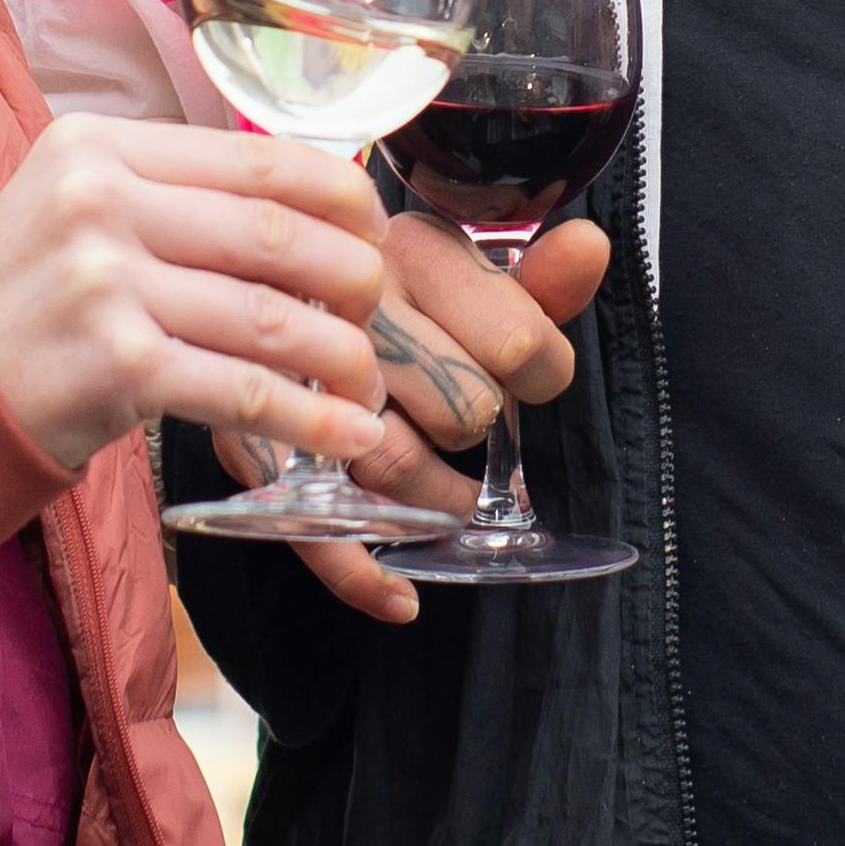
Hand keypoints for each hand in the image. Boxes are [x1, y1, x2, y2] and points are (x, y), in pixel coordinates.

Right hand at [0, 114, 395, 475]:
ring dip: (341, 356)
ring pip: (269, 317)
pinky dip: (310, 418)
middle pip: (274, 234)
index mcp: (98, 146)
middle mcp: (99, 203)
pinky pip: (243, 390)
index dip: (339, 193)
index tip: (374, 226)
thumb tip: (309, 199)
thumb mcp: (75, 205)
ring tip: (367, 382)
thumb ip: (170, 189)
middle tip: (375, 309)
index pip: (254, 158)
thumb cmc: (22, 300)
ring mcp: (105, 285)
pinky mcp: (116, 367)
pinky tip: (349, 434)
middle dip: (352, 278)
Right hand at [280, 216, 614, 628]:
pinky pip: (317, 526)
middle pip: (466, 410)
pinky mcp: (253, 442)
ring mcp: (296, 377)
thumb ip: (537, 278)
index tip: (516, 370)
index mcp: (412, 248)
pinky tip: (401, 599)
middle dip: (475, 426)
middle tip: (460, 416)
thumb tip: (590, 246)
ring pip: (398, 465)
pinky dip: (361, 574)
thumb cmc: (394, 297)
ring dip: (437, 499)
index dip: (538, 376)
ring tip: (448, 495)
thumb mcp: (467, 274)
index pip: (523, 346)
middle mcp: (349, 305)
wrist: (256, 291)